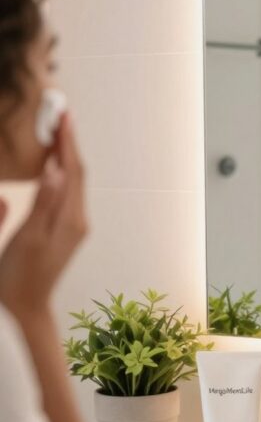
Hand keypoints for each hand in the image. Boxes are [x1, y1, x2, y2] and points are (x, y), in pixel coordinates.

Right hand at [0, 114, 87, 319]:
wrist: (27, 306)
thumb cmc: (21, 275)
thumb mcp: (30, 237)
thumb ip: (44, 204)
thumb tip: (56, 171)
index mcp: (70, 218)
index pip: (73, 170)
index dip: (68, 142)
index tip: (64, 116)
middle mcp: (77, 218)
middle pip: (77, 172)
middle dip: (69, 143)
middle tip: (62, 115)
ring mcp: (73, 224)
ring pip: (73, 181)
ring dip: (67, 155)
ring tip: (58, 131)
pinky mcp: (65, 229)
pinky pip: (67, 191)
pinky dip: (62, 172)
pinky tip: (52, 165)